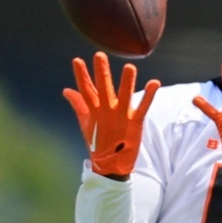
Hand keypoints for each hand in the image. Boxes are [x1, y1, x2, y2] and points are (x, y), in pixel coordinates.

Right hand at [63, 53, 158, 178]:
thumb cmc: (98, 141)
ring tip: (129, 67)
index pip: (86, 90)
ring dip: (127, 82)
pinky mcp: (135, 124)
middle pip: (104, 89)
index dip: (81, 75)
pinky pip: (143, 107)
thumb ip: (78, 104)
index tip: (77, 60)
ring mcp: (121, 117)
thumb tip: (66, 90)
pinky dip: (149, 96)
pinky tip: (155, 83)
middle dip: (101, 72)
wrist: (111, 166)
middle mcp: (107, 112)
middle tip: (100, 55)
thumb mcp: (86, 122)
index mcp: (94, 111)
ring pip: (124, 96)